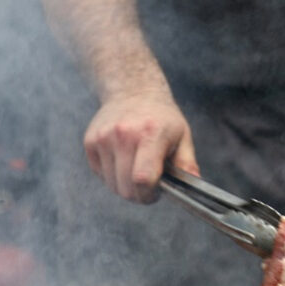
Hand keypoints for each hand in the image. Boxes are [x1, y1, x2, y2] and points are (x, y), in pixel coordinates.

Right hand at [83, 89, 197, 203]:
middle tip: (148, 184)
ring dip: (124, 185)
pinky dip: (112, 175)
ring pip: (112, 185)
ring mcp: (103, 138)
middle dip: (139, 194)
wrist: (132, 91)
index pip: (143, 178)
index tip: (156, 192)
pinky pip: (100, 174)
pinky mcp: (90, 141)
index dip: (149, 194)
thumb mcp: (182, 135)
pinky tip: (122, 159)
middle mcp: (123, 135)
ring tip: (136, 169)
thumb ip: (187, 163)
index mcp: (150, 134)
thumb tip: (194, 184)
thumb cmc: (161, 118)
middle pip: (126, 188)